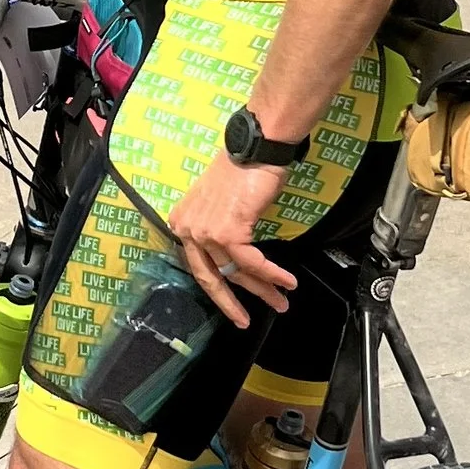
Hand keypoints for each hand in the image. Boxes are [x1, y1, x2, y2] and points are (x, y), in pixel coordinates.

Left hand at [165, 151, 295, 329]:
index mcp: (182, 222)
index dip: (215, 287)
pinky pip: (252, 263)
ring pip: (235, 273)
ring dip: (262, 290)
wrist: (255, 147)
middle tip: (243, 321)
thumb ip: (217, 227)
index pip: (196, 264)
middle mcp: (188, 229)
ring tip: (281, 302)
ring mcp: (205, 232)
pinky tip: (287, 283)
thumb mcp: (219, 202)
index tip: (229, 302)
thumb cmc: (243, 169)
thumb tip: (232, 253)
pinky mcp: (228, 232)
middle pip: (210, 277)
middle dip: (230, 303)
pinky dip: (272, 275)